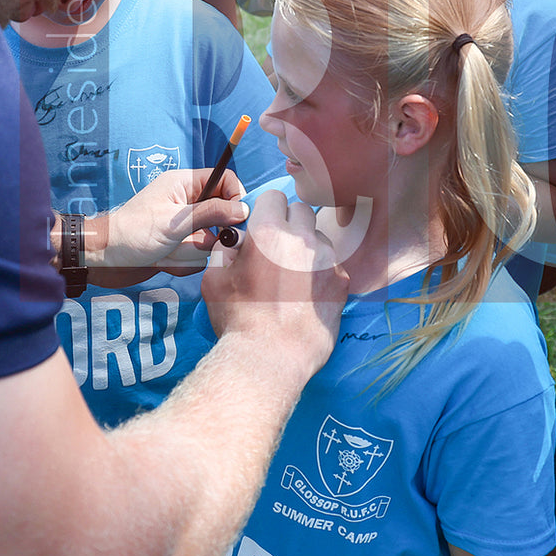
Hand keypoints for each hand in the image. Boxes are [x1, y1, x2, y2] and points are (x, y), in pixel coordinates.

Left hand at [92, 168, 248, 277]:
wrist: (104, 259)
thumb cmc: (133, 233)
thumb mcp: (175, 222)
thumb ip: (211, 213)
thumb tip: (243, 209)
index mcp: (184, 184)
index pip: (225, 180)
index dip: (235, 197)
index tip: (237, 219)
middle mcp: (186, 202)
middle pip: (221, 214)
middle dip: (207, 234)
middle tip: (193, 241)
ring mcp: (183, 225)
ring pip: (210, 240)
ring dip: (191, 251)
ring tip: (168, 252)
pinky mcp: (179, 245)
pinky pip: (197, 255)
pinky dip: (183, 261)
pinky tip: (163, 261)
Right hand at [201, 191, 348, 376]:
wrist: (269, 359)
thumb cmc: (237, 319)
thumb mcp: (214, 279)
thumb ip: (225, 249)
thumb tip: (236, 240)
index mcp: (268, 231)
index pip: (274, 197)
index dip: (266, 212)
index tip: (262, 229)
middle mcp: (302, 238)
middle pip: (301, 211)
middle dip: (289, 224)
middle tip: (277, 250)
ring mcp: (326, 259)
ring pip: (319, 237)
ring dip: (308, 248)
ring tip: (293, 276)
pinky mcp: (342, 281)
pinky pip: (332, 264)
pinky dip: (321, 272)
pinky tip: (307, 295)